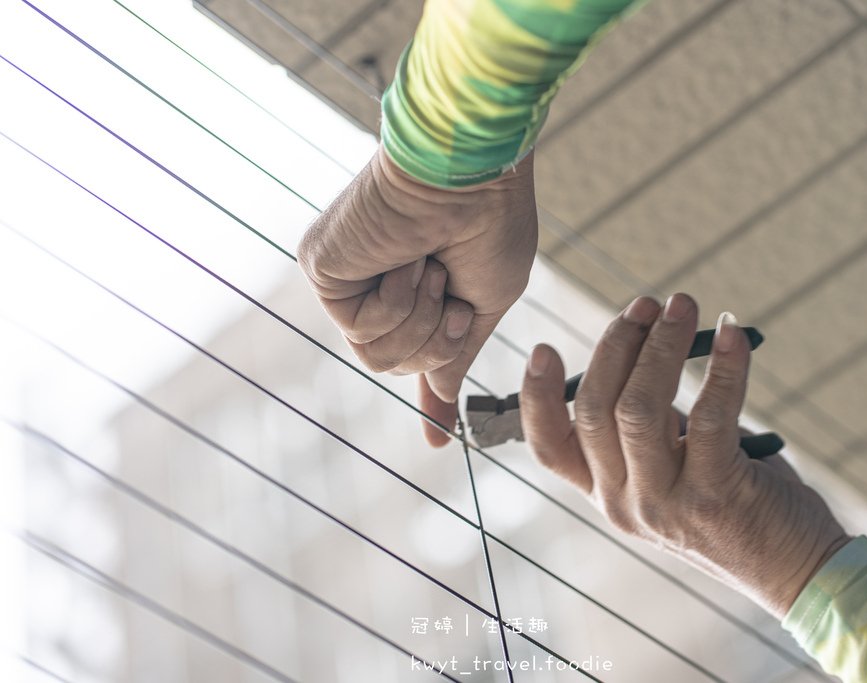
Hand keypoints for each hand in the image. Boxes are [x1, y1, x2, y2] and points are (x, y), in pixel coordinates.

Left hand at [298, 147, 537, 445]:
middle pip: (398, 366)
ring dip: (419, 323)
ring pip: (378, 360)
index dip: (432, 398)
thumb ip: (459, 352)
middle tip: (453, 298)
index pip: (417, 352)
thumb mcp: (488, 303)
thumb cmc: (491, 225)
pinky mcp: (323, 270)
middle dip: (438, 342)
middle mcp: (379, 286)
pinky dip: (396, 304)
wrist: (471, 177)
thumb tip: (446, 398)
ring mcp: (349, 280)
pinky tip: (404, 262)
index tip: (437, 440)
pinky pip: (362, 333)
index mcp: (421, 290)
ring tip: (430, 271)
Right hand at [519, 294, 849, 617]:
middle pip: (595, 409)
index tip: (544, 348)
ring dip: (662, 345)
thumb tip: (647, 348)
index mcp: (606, 494)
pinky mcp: (715, 495)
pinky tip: (734, 334)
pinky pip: (710, 415)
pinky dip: (723, 367)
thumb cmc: (734, 503)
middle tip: (647, 304)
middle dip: (617, 344)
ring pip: (640, 408)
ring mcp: (666, 504)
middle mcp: (624, 503)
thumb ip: (650, 426)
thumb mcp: (673, 471)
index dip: (536, 397)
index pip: (550, 448)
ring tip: (683, 305)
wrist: (795, 569)